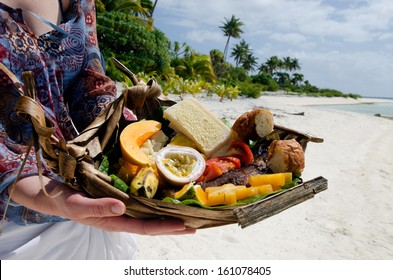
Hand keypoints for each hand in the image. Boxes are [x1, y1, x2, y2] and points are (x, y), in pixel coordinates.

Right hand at [8, 176, 195, 234]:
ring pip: (149, 211)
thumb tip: (121, 206)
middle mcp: (123, 215)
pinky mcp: (120, 196)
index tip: (184, 225)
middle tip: (197, 221)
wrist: (56, 193)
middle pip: (153, 222)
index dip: (165, 226)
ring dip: (168, 212)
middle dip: (174, 223)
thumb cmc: (66, 201)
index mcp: (115, 221)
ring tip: (188, 211)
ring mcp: (122, 206)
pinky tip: (165, 196)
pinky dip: (156, 199)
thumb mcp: (79, 205)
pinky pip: (142, 199)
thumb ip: (99, 207)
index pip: (145, 227)